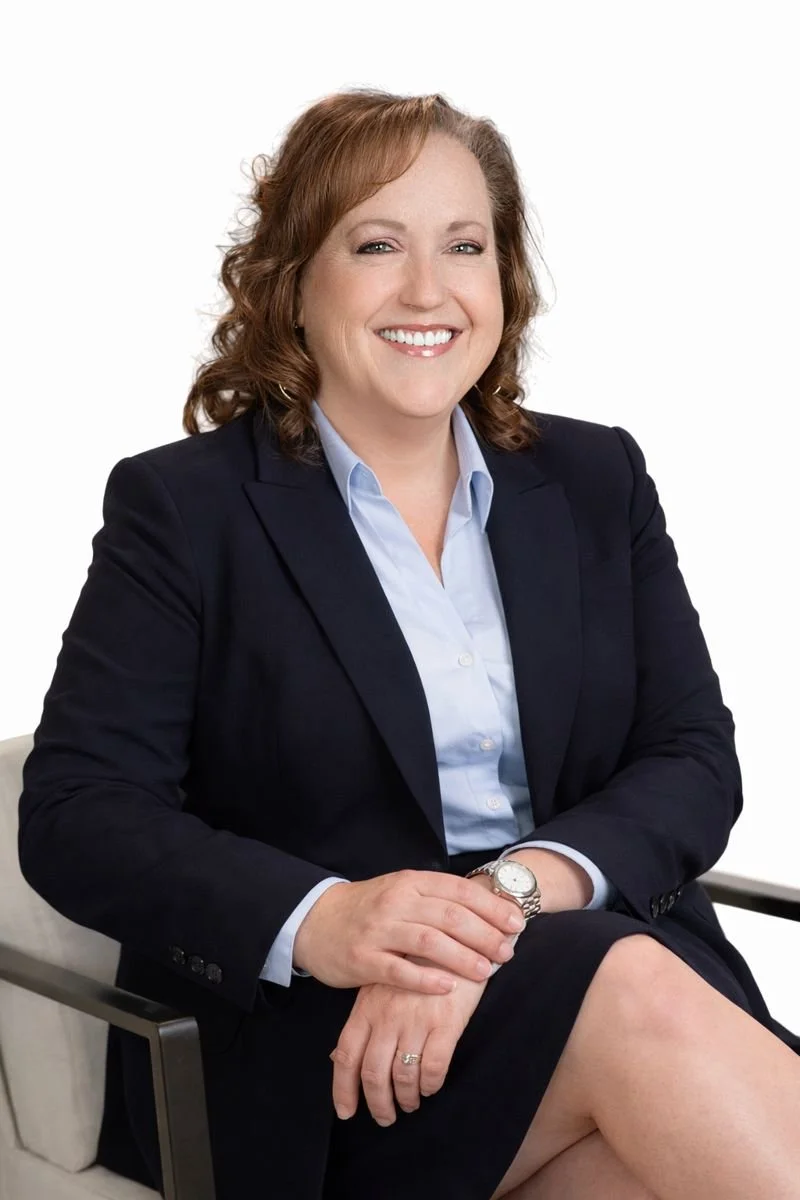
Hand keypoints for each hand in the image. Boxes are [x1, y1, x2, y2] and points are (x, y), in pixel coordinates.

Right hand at [293, 869, 525, 992]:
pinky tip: (447, 987)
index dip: (491, 906)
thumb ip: (438, 900)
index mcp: (411, 882)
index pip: (459, 890)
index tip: (517, 923)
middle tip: (508, 952)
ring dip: (462, 956)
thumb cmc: (369, 909)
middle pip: (449, 915)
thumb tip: (490, 913)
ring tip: (486, 971)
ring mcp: (378, 930)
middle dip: (484, 934)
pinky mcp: (362, 958)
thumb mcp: (402, 892)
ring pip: (428, 941)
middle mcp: (396, 902)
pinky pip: (398, 970)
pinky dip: (425, 979)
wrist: (315, 920)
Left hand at [329, 959, 491, 1124]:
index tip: (346, 1112)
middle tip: (386, 1117)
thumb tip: (337, 1057)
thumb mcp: (380, 986)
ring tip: (411, 1103)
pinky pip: (433, 1068)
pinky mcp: (445, 1022)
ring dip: (406, 1098)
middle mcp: (387, 1016)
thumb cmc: (414, 965)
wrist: (453, 938)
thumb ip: (362, 1021)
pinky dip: (430, 1085)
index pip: (346, 1055)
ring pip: (403, 1076)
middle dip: (378, 1104)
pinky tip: (431, 1086)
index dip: (343, 1089)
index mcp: (366, 1007)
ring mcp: (416, 1020)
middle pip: (373, 1073)